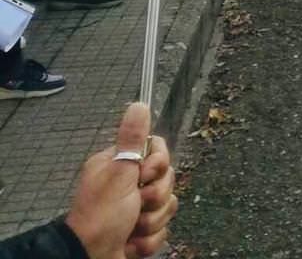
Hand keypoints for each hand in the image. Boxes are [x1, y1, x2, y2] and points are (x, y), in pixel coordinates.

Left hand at [64, 103, 172, 258]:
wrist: (89, 257)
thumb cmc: (102, 214)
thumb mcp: (118, 173)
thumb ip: (132, 139)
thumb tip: (139, 103)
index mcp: (119, 165)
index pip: (158, 150)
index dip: (159, 163)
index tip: (144, 174)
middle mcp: (128, 184)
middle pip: (167, 179)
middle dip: (155, 197)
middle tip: (137, 204)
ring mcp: (135, 208)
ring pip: (167, 205)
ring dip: (152, 221)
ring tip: (132, 228)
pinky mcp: (141, 231)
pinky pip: (162, 228)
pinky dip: (148, 239)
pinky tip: (132, 242)